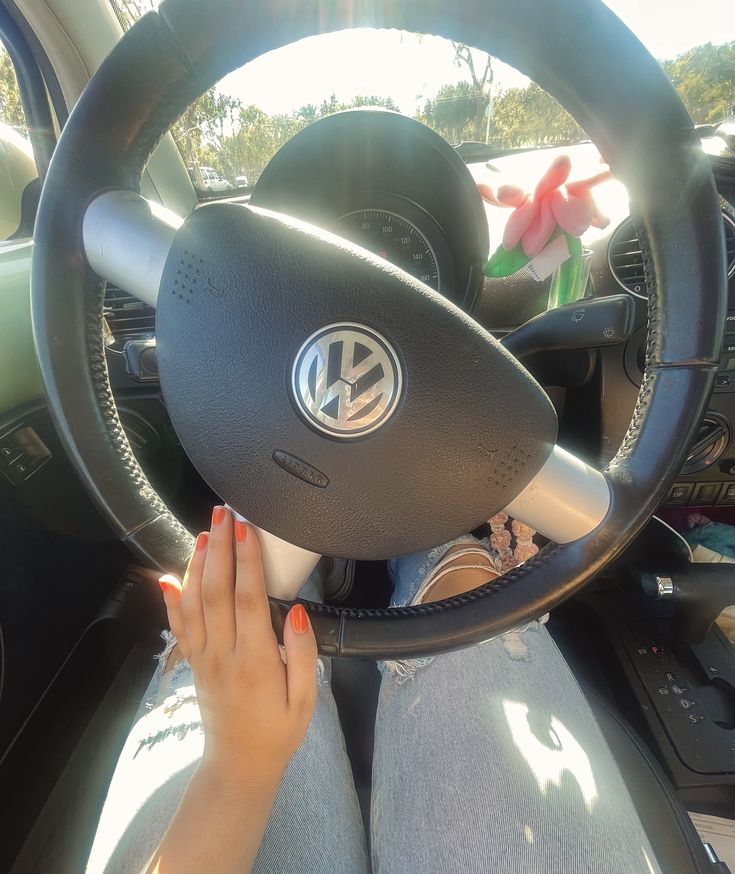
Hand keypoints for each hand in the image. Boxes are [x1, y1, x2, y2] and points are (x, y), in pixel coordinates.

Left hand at [158, 507, 317, 784]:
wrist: (239, 762)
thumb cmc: (278, 729)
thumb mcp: (305, 698)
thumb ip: (303, 653)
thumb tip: (294, 610)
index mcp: (256, 660)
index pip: (247, 599)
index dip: (246, 560)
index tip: (245, 528)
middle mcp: (223, 653)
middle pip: (217, 591)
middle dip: (219, 548)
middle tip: (222, 513)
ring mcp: (203, 657)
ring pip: (194, 603)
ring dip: (198, 565)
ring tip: (203, 532)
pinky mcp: (193, 661)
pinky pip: (179, 625)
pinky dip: (172, 599)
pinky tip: (169, 575)